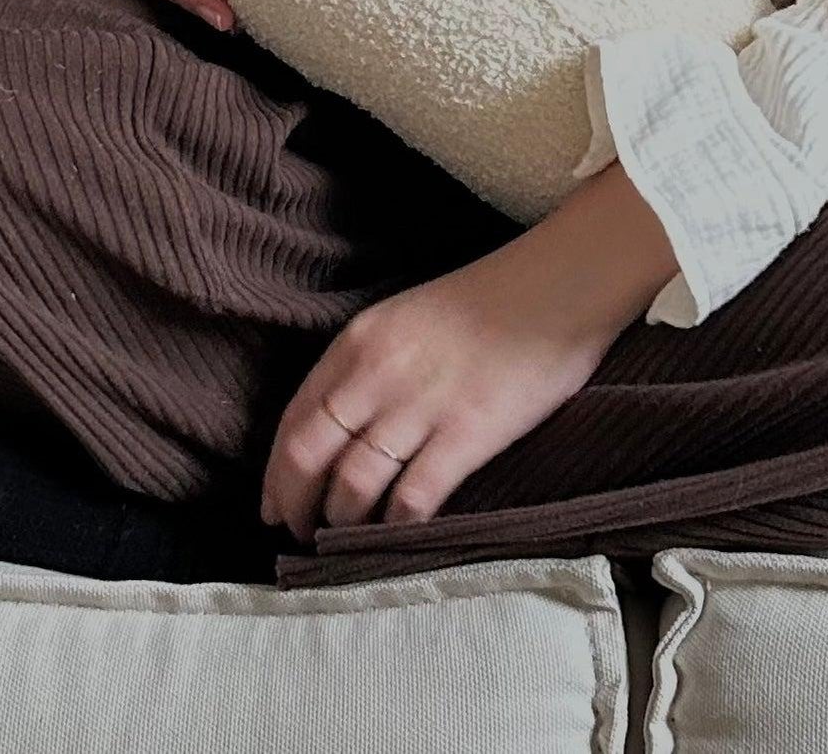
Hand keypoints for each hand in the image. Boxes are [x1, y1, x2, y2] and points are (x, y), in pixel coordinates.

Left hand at [257, 239, 615, 541]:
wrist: (556, 287)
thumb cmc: (487, 301)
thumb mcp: (405, 319)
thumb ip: (368, 366)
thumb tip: (338, 426)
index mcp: (358, 341)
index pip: (295, 419)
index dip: (276, 472)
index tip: (271, 505)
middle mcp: (377, 374)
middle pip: (309, 457)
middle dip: (296, 505)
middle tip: (297, 536)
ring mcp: (419, 406)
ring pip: (353, 484)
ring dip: (342, 521)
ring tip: (345, 540)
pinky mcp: (465, 434)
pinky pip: (413, 497)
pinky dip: (396, 528)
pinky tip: (398, 538)